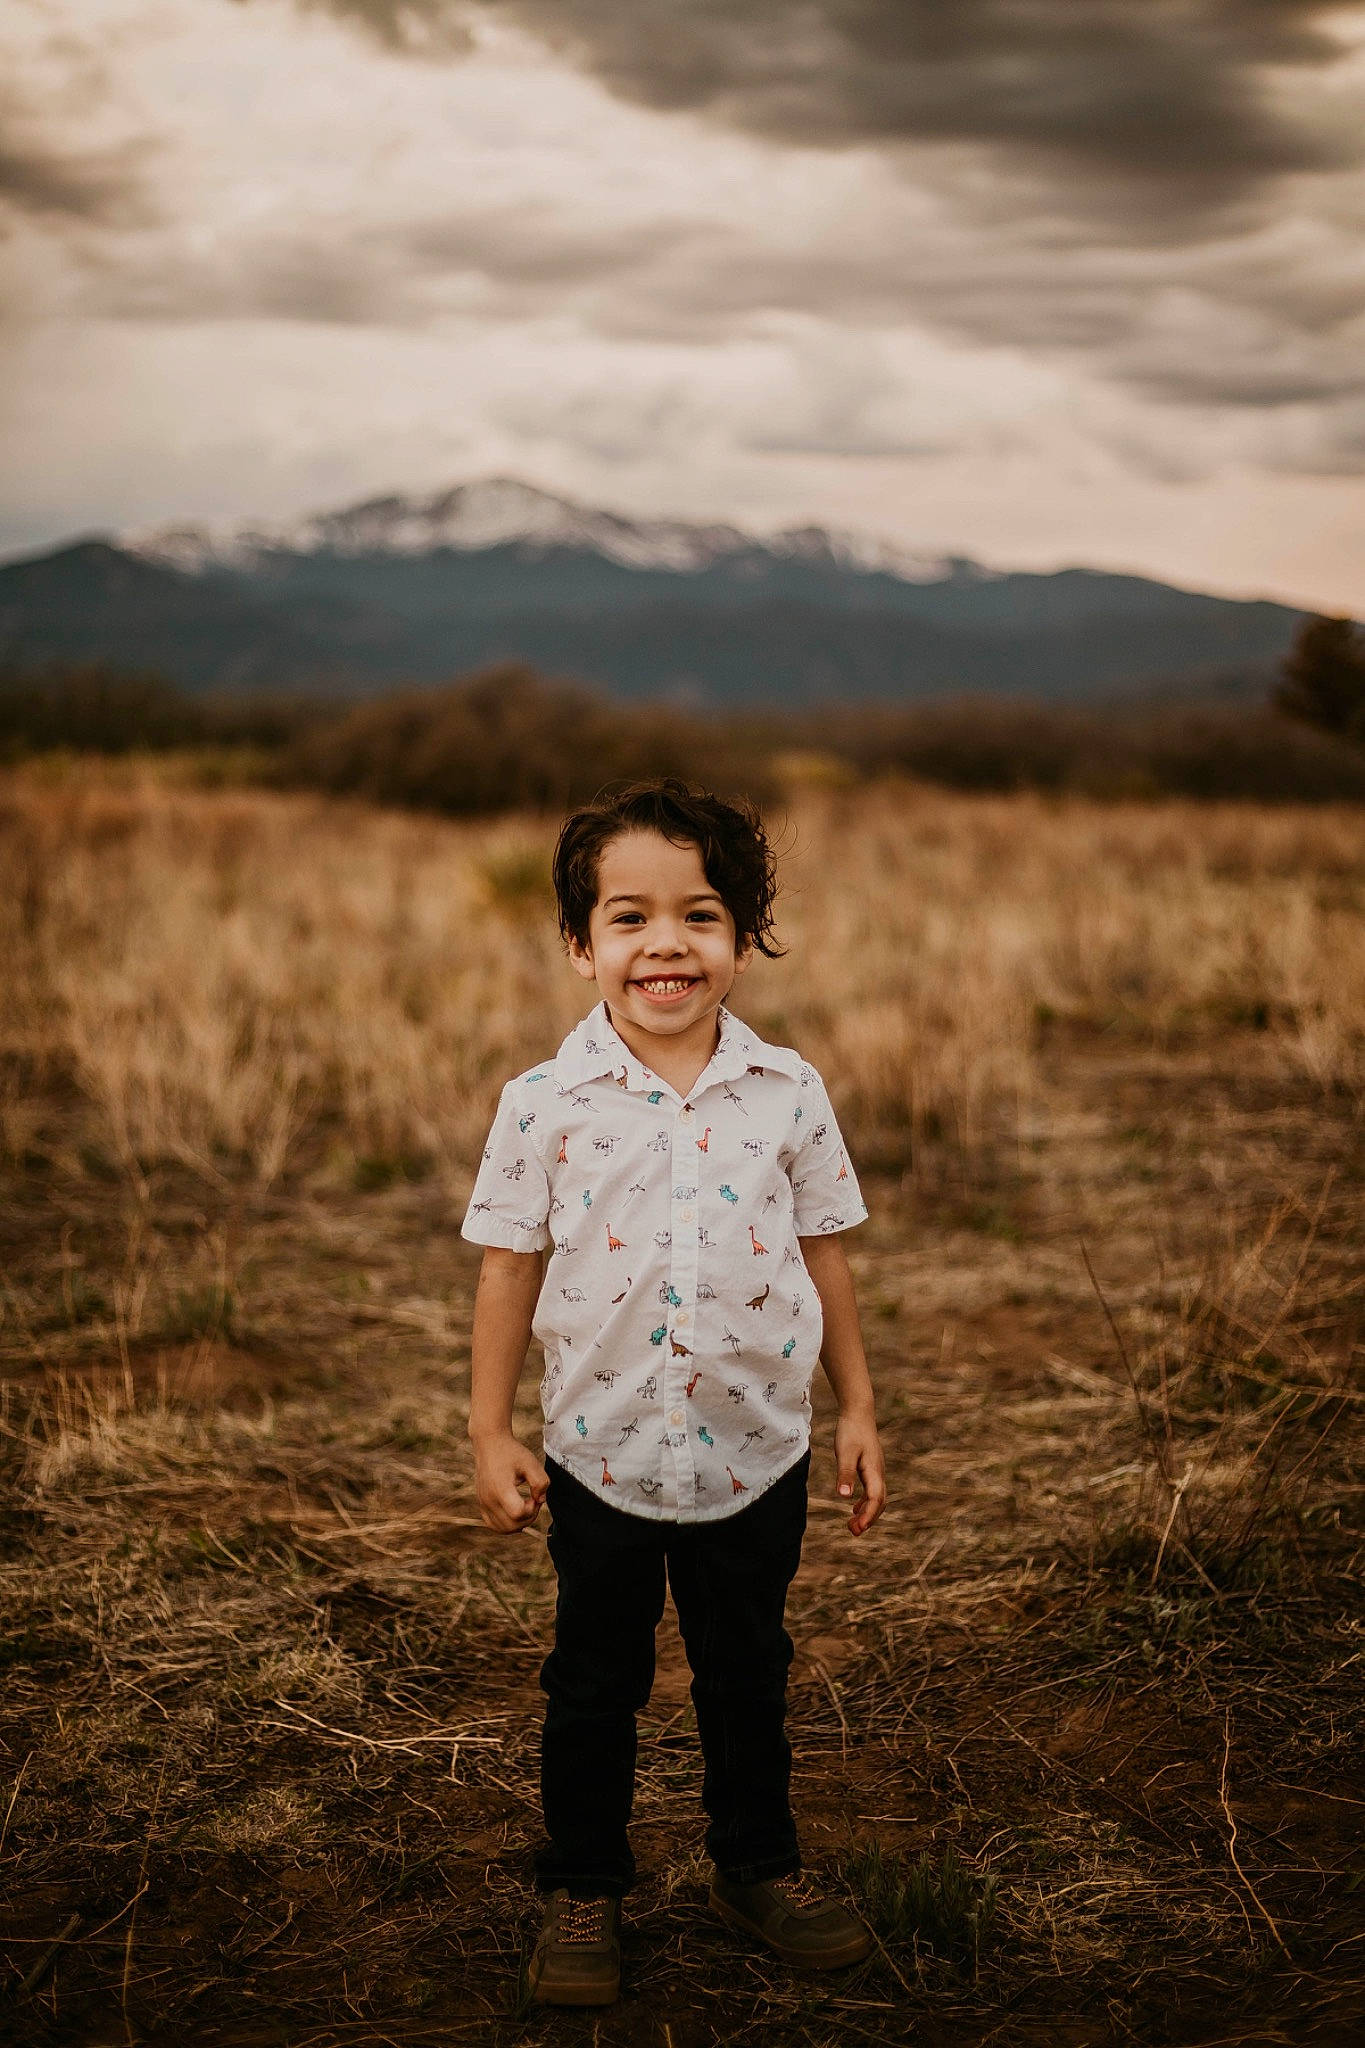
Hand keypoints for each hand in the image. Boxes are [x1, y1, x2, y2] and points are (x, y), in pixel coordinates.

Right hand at [473, 1432, 549, 1532]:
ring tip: (525, 1504)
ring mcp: (483, 1503)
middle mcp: (489, 1499)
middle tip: (533, 1500)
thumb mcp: (531, 1462)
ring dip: (519, 1522)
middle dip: (529, 1517)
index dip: (532, 1509)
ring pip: (503, 1529)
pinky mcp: (481, 1504)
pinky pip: (494, 1525)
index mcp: (500, 1488)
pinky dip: (507, 1524)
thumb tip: (540, 1500)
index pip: (518, 1514)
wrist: (490, 1444)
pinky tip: (515, 1510)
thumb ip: (541, 1482)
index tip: (534, 1496)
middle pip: (512, 1525)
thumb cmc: (512, 1452)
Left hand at [834, 1411, 885, 1535]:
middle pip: (879, 1502)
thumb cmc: (851, 1431)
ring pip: (876, 1498)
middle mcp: (879, 1473)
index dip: (868, 1516)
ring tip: (853, 1526)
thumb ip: (845, 1474)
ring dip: (867, 1513)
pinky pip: (872, 1491)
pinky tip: (854, 1508)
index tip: (858, 1528)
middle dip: (868, 1519)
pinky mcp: (870, 1467)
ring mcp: (876, 1470)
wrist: (858, 1412)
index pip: (875, 1499)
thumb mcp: (845, 1453)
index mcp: (874, 1471)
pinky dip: (865, 1502)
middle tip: (853, 1532)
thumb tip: (844, 1497)